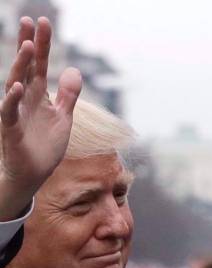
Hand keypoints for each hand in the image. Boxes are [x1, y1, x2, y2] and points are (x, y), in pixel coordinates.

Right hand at [0, 17, 81, 217]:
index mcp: (38, 95)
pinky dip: (10, 100)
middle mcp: (24, 99)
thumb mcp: (63, 118)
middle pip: (25, 67)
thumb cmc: (44, 146)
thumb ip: (68, 95)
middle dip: (27, 44)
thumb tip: (74, 70)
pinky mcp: (11, 130)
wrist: (33, 174)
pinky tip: (15, 86)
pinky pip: (9, 112)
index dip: (43, 44)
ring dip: (20, 65)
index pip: (40, 64)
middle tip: (29, 20)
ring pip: (15, 84)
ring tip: (27, 46)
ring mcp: (16, 112)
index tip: (43, 21)